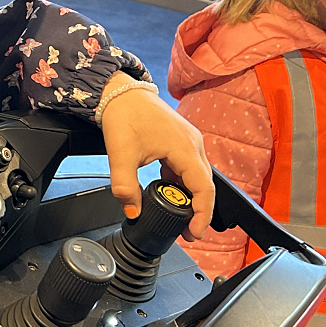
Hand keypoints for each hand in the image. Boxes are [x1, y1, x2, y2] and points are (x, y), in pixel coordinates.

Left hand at [97, 76, 214, 237]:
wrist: (120, 93)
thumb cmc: (124, 116)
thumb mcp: (120, 156)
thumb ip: (125, 188)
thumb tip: (132, 212)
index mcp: (185, 148)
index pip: (204, 189)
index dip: (202, 214)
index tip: (194, 233)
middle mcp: (193, 144)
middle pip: (205, 185)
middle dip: (198, 211)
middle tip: (186, 232)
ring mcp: (189, 142)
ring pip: (198, 177)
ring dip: (191, 198)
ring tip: (179, 218)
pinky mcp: (181, 142)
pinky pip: (188, 168)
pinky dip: (183, 185)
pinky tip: (170, 194)